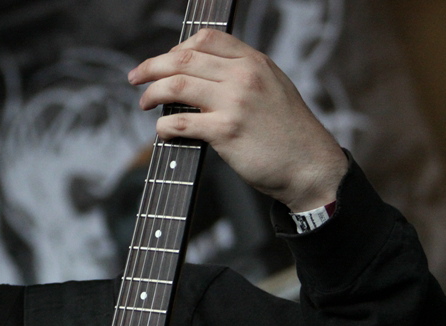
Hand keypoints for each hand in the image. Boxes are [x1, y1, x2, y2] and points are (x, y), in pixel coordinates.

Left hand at [128, 29, 347, 211]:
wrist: (310, 166)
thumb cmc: (289, 134)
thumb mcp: (273, 87)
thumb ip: (242, 75)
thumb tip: (199, 75)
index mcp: (254, 62)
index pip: (206, 38)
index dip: (176, 48)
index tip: (163, 63)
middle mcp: (244, 76)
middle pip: (182, 59)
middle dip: (150, 67)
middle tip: (135, 79)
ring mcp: (235, 103)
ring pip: (175, 85)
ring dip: (152, 94)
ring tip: (145, 104)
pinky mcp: (226, 132)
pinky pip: (180, 122)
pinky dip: (163, 127)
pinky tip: (162, 132)